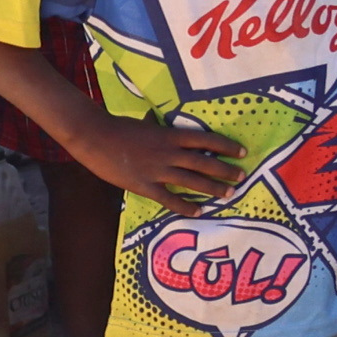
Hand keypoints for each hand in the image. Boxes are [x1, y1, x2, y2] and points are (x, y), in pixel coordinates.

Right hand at [74, 116, 239, 209]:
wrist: (94, 137)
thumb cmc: (120, 127)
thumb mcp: (148, 124)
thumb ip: (163, 130)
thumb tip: (173, 127)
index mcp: (171, 135)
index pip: (206, 140)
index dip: (226, 146)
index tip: (242, 152)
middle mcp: (169, 152)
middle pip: (204, 162)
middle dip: (226, 171)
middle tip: (242, 177)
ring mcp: (158, 170)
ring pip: (193, 181)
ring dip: (213, 189)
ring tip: (229, 194)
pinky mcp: (145, 186)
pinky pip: (170, 199)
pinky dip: (185, 207)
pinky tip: (199, 212)